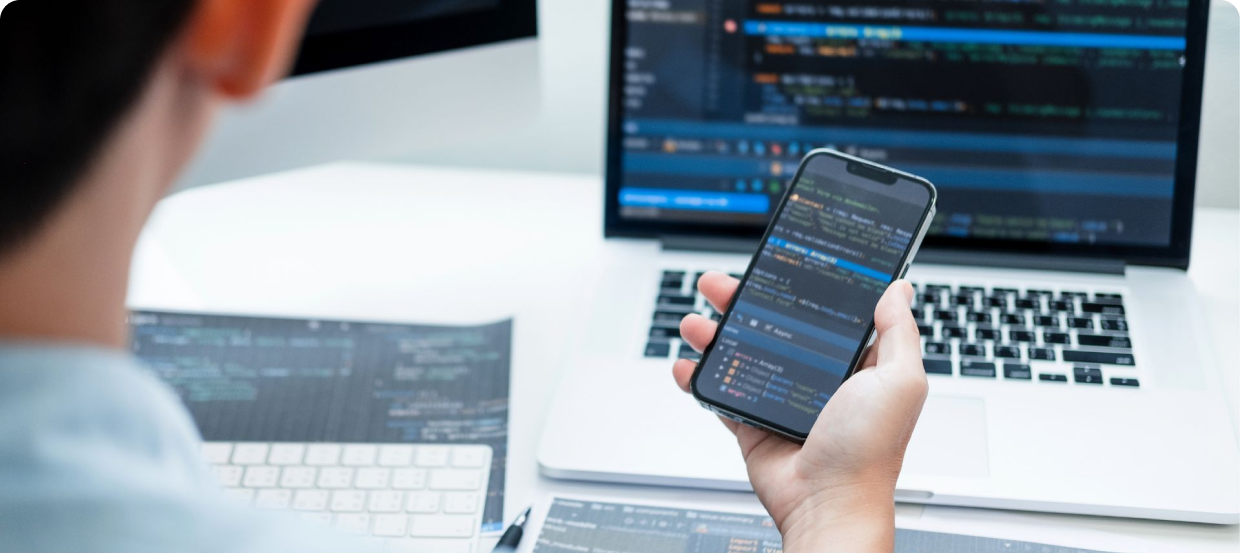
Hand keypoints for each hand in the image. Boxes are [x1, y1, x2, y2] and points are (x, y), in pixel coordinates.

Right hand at [673, 272, 927, 551]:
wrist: (826, 505)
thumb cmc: (870, 451)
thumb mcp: (900, 382)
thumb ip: (899, 333)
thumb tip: (898, 289)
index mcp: (856, 364)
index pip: (824, 313)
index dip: (801, 288)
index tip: (779, 264)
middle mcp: (818, 379)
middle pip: (773, 326)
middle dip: (742, 302)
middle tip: (718, 285)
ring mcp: (783, 400)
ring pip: (742, 354)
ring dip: (714, 335)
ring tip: (695, 322)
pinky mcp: (755, 424)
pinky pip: (723, 395)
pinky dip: (700, 379)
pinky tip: (687, 365)